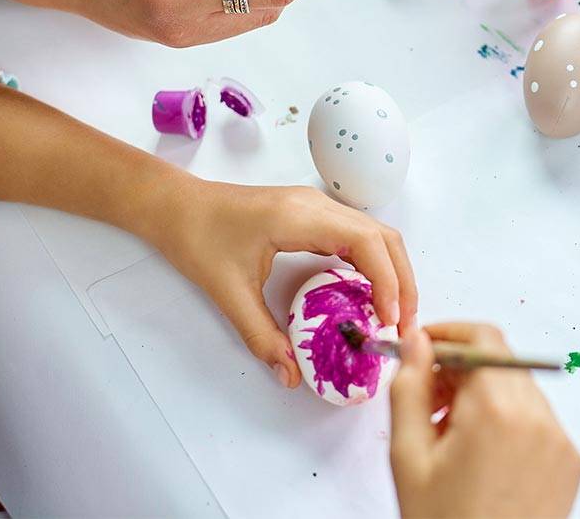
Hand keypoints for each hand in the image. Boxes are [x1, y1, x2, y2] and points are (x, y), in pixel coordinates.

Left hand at [152, 181, 417, 388]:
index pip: (367, 243)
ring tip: (394, 313)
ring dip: (393, 271)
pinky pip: (358, 236)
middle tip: (404, 324)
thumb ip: (262, 336)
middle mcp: (318, 205)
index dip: (388, 282)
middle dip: (403, 280)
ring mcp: (318, 206)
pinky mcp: (313, 214)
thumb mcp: (228, 293)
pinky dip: (375, 264)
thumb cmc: (197, 239)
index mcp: (302, 217)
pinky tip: (368, 293)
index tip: (389, 320)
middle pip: (384, 237)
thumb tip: (291, 375)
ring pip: (376, 234)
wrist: (175, 206)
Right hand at [390, 324, 579, 518]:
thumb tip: (414, 342)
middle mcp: (539, 416)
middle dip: (461, 371)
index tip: (421, 350)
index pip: (482, 336)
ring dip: (485, 398)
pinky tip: (481, 460)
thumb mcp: (408, 457)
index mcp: (498, 408)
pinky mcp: (571, 461)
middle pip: (500, 362)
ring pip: (518, 390)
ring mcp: (561, 440)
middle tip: (428, 402)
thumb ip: (409, 388)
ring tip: (452, 441)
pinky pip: (537, 421)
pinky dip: (509, 424)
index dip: (448, 335)